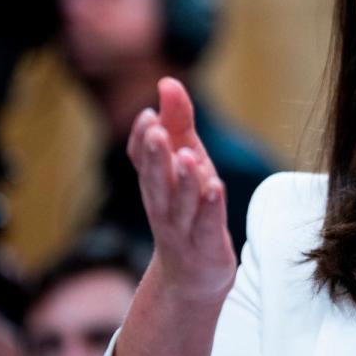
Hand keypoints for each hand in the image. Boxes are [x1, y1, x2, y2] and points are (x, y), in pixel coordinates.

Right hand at [128, 77, 235, 300]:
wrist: (192, 274)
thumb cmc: (190, 206)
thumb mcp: (187, 159)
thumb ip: (178, 121)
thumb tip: (168, 82)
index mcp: (155, 182)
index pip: (141, 160)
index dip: (142, 139)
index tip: (149, 115)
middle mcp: (163, 205)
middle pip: (155, 180)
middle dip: (155, 155)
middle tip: (156, 130)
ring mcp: (183, 229)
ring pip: (179, 204)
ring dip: (182, 180)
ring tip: (187, 155)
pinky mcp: (206, 246)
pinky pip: (206, 226)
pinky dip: (209, 208)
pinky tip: (215, 188)